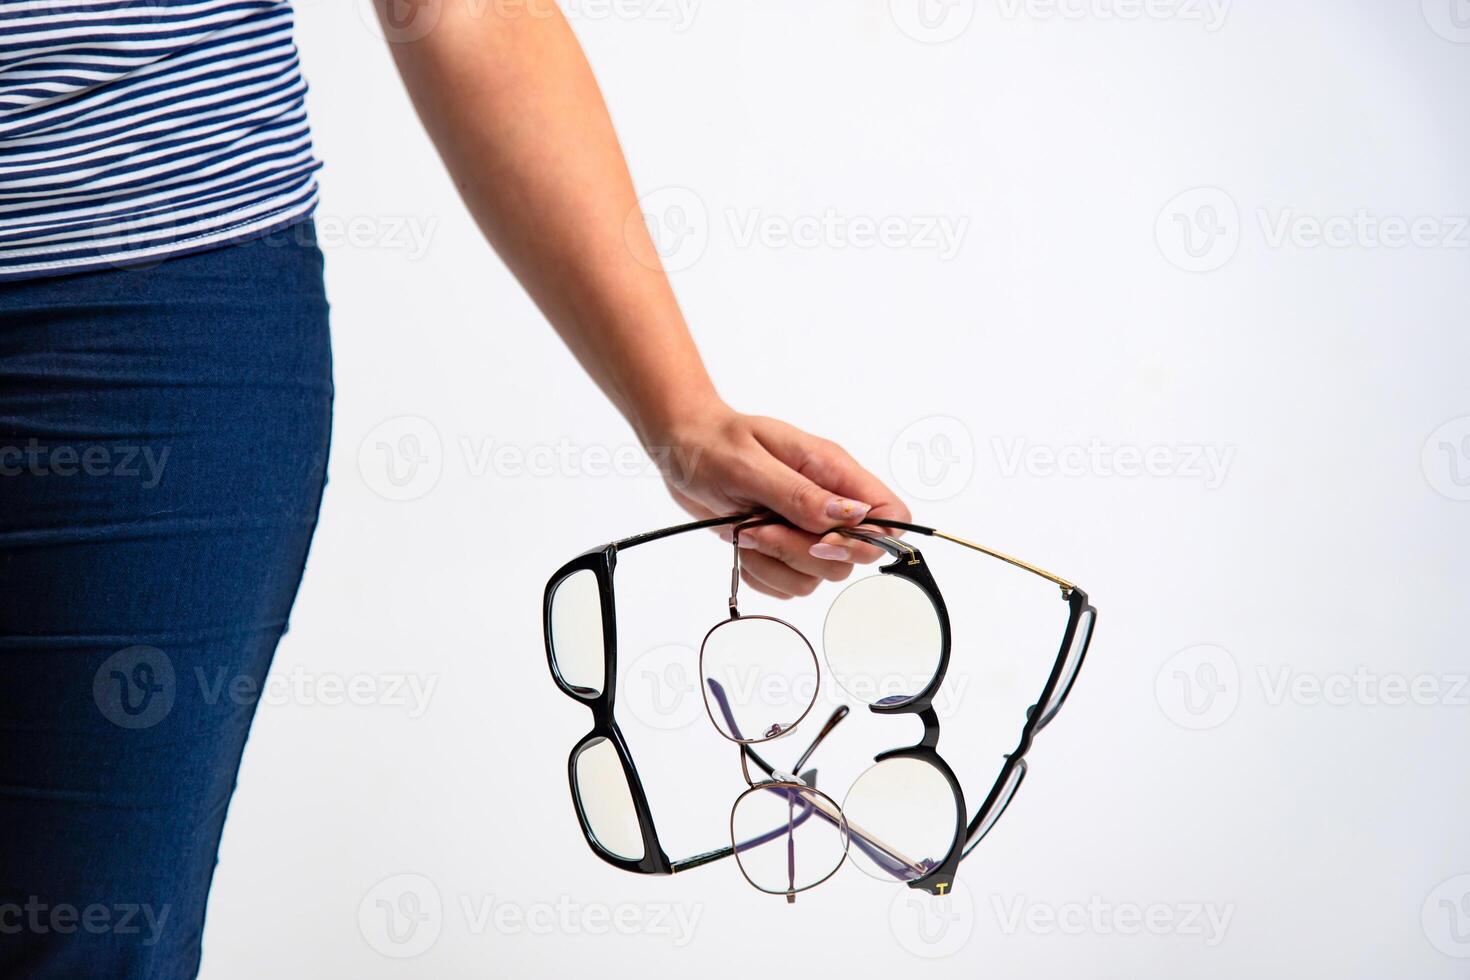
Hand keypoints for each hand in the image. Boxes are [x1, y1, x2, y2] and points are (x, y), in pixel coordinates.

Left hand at [650, 405, 911, 597]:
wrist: (682, 449)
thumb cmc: (713, 444)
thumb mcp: (751, 464)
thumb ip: (800, 494)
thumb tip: (850, 515)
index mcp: (832, 470)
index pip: (890, 514)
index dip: (870, 538)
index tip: (823, 538)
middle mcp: (827, 501)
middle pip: (852, 556)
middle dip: (804, 553)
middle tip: (762, 529)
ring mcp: (806, 527)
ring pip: (819, 576)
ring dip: (777, 563)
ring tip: (746, 531)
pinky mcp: (784, 548)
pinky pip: (789, 584)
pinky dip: (762, 573)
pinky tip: (744, 545)